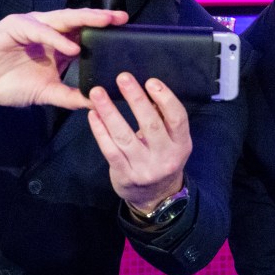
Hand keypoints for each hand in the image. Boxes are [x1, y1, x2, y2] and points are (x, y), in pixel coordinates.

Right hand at [0, 8, 127, 109]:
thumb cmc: (9, 84)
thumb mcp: (47, 93)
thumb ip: (71, 97)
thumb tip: (98, 103)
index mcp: (58, 43)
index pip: (86, 33)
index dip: (105, 31)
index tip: (129, 32)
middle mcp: (48, 30)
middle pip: (79, 21)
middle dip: (101, 18)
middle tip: (122, 18)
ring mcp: (32, 26)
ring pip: (62, 19)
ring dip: (84, 20)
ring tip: (105, 23)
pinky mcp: (14, 26)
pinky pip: (39, 30)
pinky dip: (56, 38)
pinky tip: (72, 48)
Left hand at [87, 73, 191, 212]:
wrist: (156, 196)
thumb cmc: (163, 158)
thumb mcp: (173, 141)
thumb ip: (164, 119)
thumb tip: (149, 88)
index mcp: (181, 144)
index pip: (177, 119)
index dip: (165, 99)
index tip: (151, 81)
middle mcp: (165, 157)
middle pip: (150, 125)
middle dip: (135, 99)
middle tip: (122, 78)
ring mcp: (144, 168)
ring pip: (124, 136)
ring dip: (110, 112)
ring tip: (98, 93)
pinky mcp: (124, 175)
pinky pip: (110, 150)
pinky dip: (100, 131)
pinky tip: (93, 115)